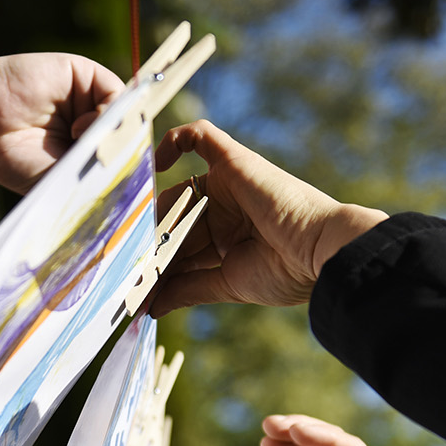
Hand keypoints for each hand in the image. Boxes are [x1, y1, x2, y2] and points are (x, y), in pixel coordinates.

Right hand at [0, 55, 120, 221]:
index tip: (127, 186)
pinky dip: (108, 113)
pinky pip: (115, 92)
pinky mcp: (81, 73)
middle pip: (129, 130)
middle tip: (115, 170)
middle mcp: (88, 116)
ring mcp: (86, 94)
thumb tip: (138, 181)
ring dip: (114, 133)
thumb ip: (99, 173)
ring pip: (126, 113)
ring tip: (86, 148)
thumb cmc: (13, 161)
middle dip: (127, 151)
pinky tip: (81, 128)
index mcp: (85, 143)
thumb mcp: (64, 175)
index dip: (132, 165)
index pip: (123, 151)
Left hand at [149, 121, 387, 314]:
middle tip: (125, 263)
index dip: (155, 262)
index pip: (177, 246)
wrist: (321, 253)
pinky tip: (154, 165)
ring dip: (152, 214)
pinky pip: (199, 136)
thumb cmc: (285, 272)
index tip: (134, 285)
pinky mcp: (234, 160)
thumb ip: (186, 289)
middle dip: (148, 242)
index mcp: (224, 240)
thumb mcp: (226, 284)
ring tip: (132, 237)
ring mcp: (227, 183)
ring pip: (174, 190)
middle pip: (170, 219)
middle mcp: (222, 210)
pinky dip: (173, 141)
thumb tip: (149, 308)